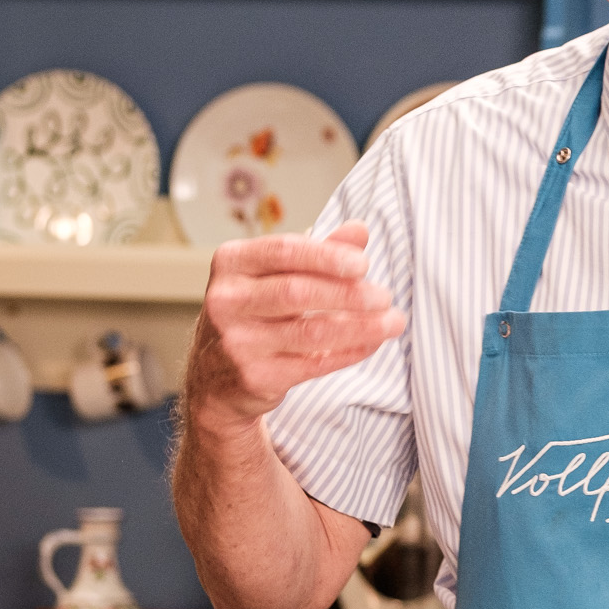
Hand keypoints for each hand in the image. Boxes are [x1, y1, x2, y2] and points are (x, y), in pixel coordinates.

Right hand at [184, 221, 405, 430]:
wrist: (216, 377)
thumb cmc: (254, 313)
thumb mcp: (275, 275)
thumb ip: (317, 253)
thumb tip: (359, 230)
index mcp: (231, 264)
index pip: (284, 251)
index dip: (327, 256)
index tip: (363, 264)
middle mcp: (227, 301)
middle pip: (297, 291)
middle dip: (348, 294)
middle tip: (384, 296)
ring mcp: (238, 342)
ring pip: (310, 332)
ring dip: (359, 326)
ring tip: (392, 322)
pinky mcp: (255, 377)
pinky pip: (313, 364)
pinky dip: (349, 352)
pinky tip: (372, 343)